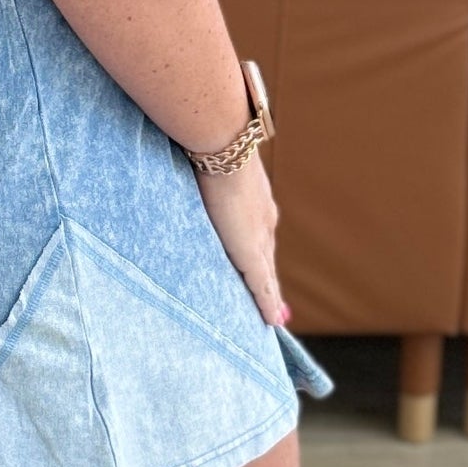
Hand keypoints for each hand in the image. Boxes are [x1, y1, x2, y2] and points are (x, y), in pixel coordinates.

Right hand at [195, 150, 286, 329]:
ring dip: (269, 296)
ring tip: (274, 316)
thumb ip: (206, 172)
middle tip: (276, 302)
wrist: (223, 147)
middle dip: (269, 279)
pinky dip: (266, 303)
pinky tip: (272, 320)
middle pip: (267, 258)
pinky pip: (261, 285)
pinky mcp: (252, 252)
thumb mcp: (212, 163)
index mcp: (257, 202)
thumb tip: (191, 160)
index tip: (263, 266)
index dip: (261, 253)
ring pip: (266, 275)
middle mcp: (265, 221)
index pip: (260, 234)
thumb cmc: (212, 146)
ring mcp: (260, 237)